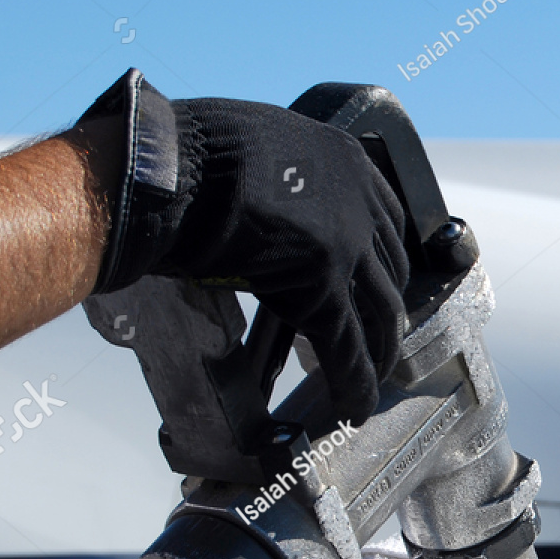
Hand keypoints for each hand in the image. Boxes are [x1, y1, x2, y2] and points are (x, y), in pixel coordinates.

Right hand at [79, 71, 409, 424]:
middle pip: (389, 272)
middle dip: (386, 312)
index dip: (382, 265)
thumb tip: (267, 205)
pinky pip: (347, 346)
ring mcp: (345, 246)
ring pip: (378, 313)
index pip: (385, 225)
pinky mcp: (323, 287)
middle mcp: (357, 203)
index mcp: (345, 163)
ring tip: (371, 378)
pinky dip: (355, 382)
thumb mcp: (258, 151)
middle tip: (379, 340)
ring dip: (377, 352)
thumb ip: (283, 182)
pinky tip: (352, 407)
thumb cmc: (189, 156)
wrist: (169, 169)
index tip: (377, 286)